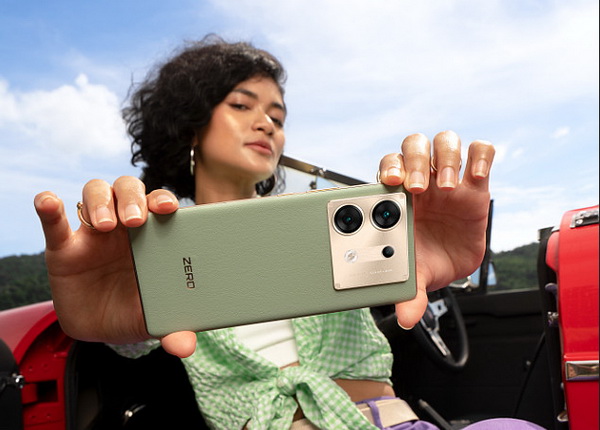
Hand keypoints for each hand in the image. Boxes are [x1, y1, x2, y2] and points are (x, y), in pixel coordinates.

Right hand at [34, 176, 196, 356]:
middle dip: (133, 198)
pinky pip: (54, 223)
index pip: (160, 204)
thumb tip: (185, 347)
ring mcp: (95, 233)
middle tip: (136, 220)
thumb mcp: (158, 319)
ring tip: (106, 224)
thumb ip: (174, 328)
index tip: (170, 208)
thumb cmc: (137, 309)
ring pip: (96, 195)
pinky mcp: (65, 248)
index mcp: (155, 235)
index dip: (164, 199)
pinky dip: (49, 209)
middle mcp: (126, 226)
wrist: (103, 326)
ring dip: (101, 202)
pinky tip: (49, 202)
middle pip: (129, 190)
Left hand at [378, 131, 494, 328]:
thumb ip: (410, 293)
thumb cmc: (425, 259)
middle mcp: (422, 181)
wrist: (449, 264)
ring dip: (445, 159)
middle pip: (415, 146)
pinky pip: (480, 153)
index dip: (390, 167)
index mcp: (399, 196)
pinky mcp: (475, 184)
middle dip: (416, 161)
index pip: (390, 165)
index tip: (392, 182)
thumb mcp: (416, 275)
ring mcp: (448, 180)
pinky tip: (476, 175)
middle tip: (419, 188)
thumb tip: (407, 318)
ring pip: (445, 143)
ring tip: (446, 187)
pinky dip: (481, 156)